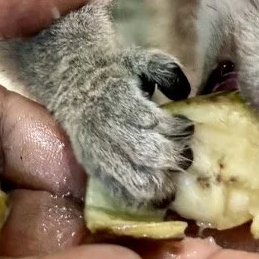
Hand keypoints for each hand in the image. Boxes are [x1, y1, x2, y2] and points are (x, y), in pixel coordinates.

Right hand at [61, 47, 197, 208]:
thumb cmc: (115, 72)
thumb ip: (164, 68)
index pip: (149, 120)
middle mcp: (104, 126)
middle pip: (146, 153)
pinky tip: (158, 194)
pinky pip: (118, 193)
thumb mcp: (138, 59)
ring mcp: (97, 151)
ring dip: (161, 182)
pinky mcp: (93, 168)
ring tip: (175, 177)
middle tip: (186, 154)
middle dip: (173, 156)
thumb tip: (183, 91)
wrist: (71, 81)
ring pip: (134, 179)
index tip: (187, 126)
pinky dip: (142, 199)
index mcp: (116, 96)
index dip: (174, 128)